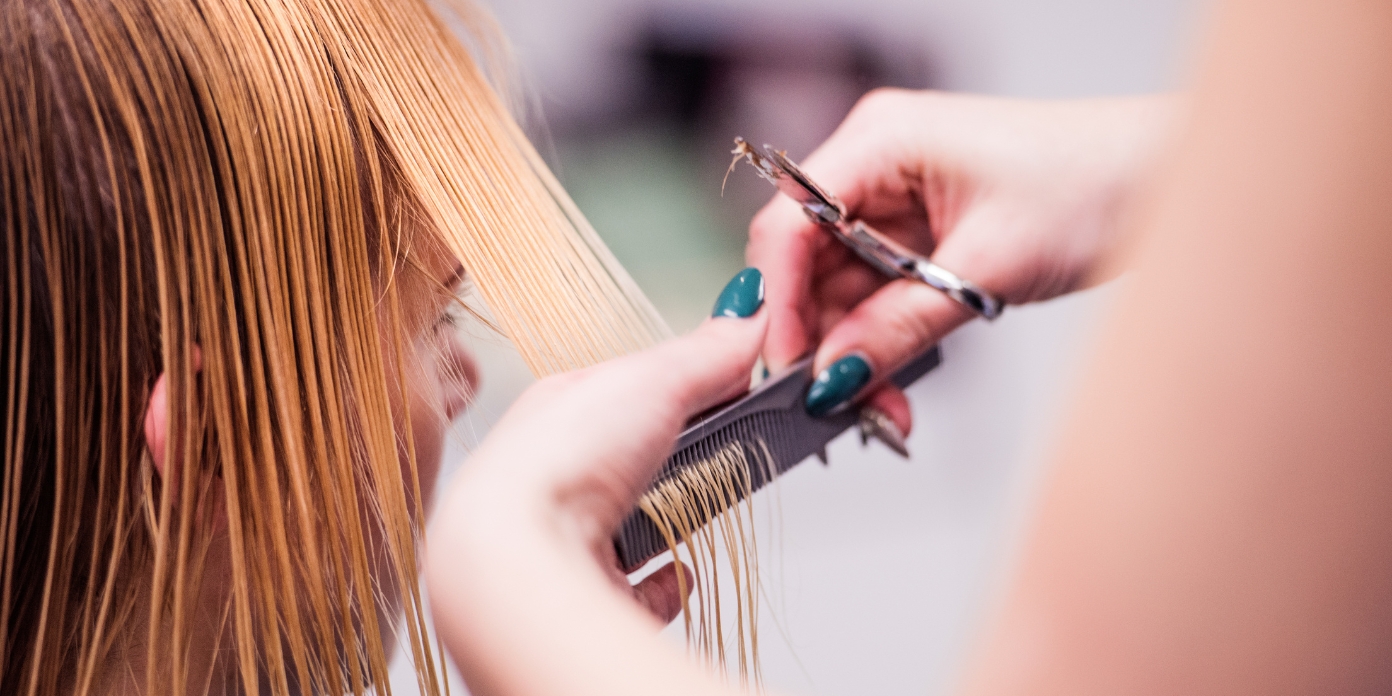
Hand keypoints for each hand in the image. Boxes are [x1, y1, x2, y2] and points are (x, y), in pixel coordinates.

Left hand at [427, 270, 766, 695]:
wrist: (511, 566)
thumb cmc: (559, 464)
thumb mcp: (652, 382)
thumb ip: (708, 353)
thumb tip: (750, 315)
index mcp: (560, 411)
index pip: (629, 389)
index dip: (683, 385)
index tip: (736, 385)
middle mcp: (552, 473)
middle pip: (627, 457)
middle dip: (673, 453)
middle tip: (730, 445)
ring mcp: (562, 538)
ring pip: (623, 520)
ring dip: (666, 513)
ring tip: (707, 504)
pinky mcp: (582, 596)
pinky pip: (629, 587)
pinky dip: (660, 581)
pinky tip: (679, 572)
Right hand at [748, 90, 1174, 429]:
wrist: (1162, 178)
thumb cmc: (1094, 184)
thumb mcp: (987, 269)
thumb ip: (898, 327)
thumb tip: (831, 377)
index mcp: (882, 140)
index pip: (789, 220)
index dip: (778, 297)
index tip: (785, 363)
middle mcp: (876, 164)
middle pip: (808, 262)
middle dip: (818, 337)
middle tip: (831, 403)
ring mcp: (896, 201)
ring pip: (839, 290)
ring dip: (851, 352)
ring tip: (876, 409)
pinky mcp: (918, 234)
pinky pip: (875, 296)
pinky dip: (880, 343)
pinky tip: (889, 388)